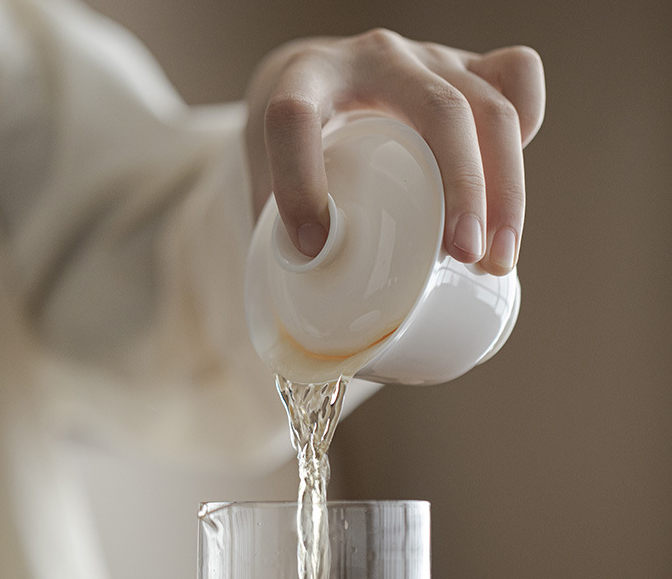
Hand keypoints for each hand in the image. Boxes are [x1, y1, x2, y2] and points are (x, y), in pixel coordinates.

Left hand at [244, 30, 544, 275]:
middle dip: (462, 189)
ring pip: (491, 106)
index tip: (312, 248)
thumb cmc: (295, 144)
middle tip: (463, 257)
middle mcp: (373, 59)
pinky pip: (515, 76)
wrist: (319, 82)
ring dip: (506, 189)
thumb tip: (311, 305)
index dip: (299, 183)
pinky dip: (527, 127)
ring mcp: (426, 60)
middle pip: (440, 110)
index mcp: (306, 81)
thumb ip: (276, 231)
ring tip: (498, 259)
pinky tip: (509, 191)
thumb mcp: (265, 178)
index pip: (294, 118)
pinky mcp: (463, 68)